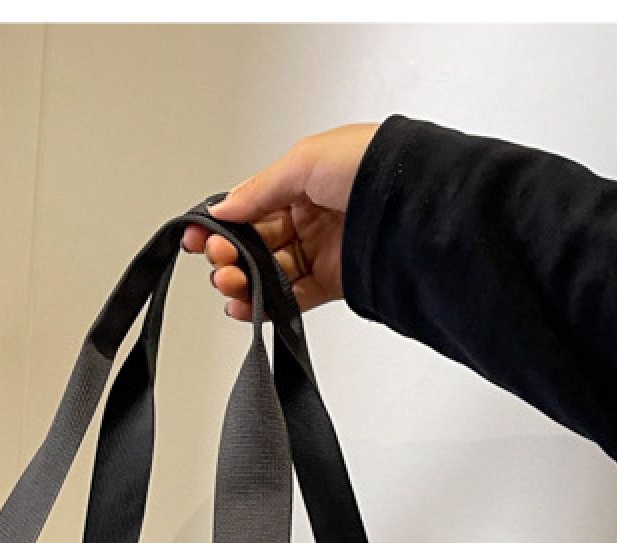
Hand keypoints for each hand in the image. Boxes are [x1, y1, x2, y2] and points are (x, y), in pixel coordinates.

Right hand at [183, 124, 379, 319]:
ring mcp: (322, 250)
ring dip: (243, 280)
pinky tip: (245, 306)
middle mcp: (312, 215)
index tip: (199, 235)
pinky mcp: (334, 281)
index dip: (224, 223)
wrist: (417, 203)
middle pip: (256, 242)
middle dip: (230, 253)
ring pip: (269, 271)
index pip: (252, 207)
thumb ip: (259, 189)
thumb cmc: (373, 166)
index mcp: (304, 181)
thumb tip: (224, 207)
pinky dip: (266, 305)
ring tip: (229, 282)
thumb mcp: (305, 161)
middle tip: (217, 258)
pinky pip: (292, 297)